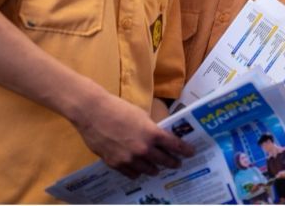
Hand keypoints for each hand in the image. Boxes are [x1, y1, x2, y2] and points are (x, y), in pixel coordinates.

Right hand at [72, 92, 194, 178]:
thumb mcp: (141, 116)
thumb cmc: (118, 109)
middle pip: (164, 160)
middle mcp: (143, 149)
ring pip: (149, 170)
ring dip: (155, 169)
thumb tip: (158, 137)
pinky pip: (132, 174)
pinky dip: (137, 172)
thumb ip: (151, 129)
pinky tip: (139, 170)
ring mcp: (129, 159)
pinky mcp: (116, 164)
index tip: (191, 153)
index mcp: (152, 133)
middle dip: (173, 162)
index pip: (174, 145)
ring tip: (158, 168)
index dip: (184, 150)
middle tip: (177, 163)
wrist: (93, 113)